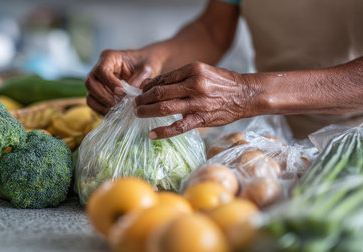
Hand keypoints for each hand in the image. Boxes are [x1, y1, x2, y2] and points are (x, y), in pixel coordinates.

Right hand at [85, 49, 161, 114]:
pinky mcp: (99, 91)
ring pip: (90, 94)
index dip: (109, 83)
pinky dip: (101, 109)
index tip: (121, 92)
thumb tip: (127, 96)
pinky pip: (93, 102)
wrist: (145, 66)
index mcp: (109, 57)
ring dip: (101, 104)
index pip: (102, 70)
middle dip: (102, 96)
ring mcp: (97, 80)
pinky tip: (113, 113)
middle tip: (116, 104)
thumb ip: (138, 80)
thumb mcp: (146, 70)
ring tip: (115, 111)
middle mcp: (99, 67)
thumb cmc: (145, 63)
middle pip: (90, 82)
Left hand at [134, 61, 258, 138]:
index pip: (163, 78)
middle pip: (160, 92)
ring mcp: (198, 102)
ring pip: (165, 108)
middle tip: (134, 103)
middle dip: (142, 99)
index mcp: (193, 69)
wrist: (245, 94)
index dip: (147, 86)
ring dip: (147, 112)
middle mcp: (194, 84)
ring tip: (138, 114)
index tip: (140, 91)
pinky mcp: (202, 118)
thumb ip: (180, 77)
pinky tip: (151, 134)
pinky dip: (163, 131)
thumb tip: (155, 85)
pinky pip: (178, 127)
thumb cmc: (221, 82)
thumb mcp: (201, 71)